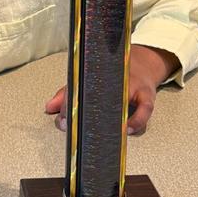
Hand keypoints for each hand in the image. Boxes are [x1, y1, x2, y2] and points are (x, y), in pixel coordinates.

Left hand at [44, 45, 178, 135]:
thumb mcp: (89, 80)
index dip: (68, 104)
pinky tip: (127, 130)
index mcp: (97, 74)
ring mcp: (133, 86)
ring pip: (121, 103)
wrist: (145, 63)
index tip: (62, 119)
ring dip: (110, 120)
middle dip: (83, 112)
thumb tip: (49, 107)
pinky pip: (145, 111)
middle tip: (73, 126)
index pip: (79, 87)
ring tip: (100, 132)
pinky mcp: (148, 96)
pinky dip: (137, 121)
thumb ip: (67, 93)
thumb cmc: (114, 74)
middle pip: (96, 95)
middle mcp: (114, 78)